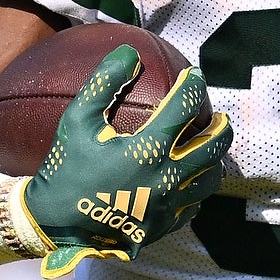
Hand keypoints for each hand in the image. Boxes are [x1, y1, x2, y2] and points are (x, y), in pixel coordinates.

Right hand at [19, 46, 230, 278]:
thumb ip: (103, 84)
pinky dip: (195, 191)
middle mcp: (166, 179)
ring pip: (208, 181)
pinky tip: (189, 183)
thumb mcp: (76, 121)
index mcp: (147, 151)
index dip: (192, 86)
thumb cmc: (65, 169)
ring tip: (210, 150)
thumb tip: (129, 53)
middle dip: (221, 128)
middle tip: (221, 117)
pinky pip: (192, 207)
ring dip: (214, 162)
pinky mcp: (163, 226)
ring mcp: (167, 206)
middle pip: (211, 148)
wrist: (57, 226)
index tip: (194, 75)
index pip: (184, 108)